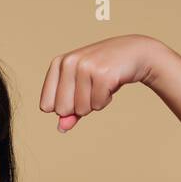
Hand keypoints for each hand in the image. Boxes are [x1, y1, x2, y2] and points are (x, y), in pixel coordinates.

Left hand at [39, 34, 163, 131]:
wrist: (134, 53)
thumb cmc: (103, 71)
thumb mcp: (81, 88)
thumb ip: (68, 109)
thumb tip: (61, 128)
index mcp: (58, 63)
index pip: (47, 105)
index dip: (64, 106)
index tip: (76, 92)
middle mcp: (69, 62)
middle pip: (62, 110)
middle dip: (79, 106)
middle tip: (92, 88)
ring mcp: (86, 67)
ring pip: (81, 109)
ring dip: (94, 102)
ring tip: (102, 83)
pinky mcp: (103, 74)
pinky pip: (97, 105)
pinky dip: (106, 100)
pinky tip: (111, 83)